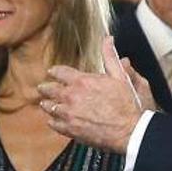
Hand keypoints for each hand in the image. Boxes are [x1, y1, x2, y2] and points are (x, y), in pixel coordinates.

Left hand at [38, 36, 150, 152]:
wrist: (129, 129)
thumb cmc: (126, 105)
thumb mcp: (120, 76)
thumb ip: (110, 57)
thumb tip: (108, 40)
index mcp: (83, 81)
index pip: (61, 72)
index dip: (55, 71)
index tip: (52, 72)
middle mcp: (72, 96)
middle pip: (50, 89)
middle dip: (45, 88)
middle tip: (42, 88)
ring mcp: (69, 114)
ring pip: (50, 107)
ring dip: (47, 104)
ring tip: (45, 104)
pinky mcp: (70, 130)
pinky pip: (54, 124)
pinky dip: (52, 121)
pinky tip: (53, 121)